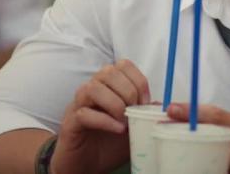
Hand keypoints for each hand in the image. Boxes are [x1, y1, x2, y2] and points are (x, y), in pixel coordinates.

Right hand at [51, 59, 150, 173]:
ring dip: (115, 104)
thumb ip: (145, 114)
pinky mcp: (70, 123)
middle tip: (135, 111)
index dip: (138, 80)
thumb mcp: (134, 128)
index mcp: (108, 86)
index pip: (123, 65)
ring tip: (125, 121)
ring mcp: (78, 105)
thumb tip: (159, 104)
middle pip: (108, 72)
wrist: (86, 166)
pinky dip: (105, 120)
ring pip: (93, 88)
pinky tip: (118, 129)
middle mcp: (91, 90)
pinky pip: (84, 113)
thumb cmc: (109, 144)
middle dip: (128, 91)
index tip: (145, 102)